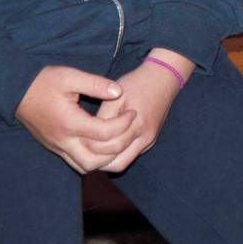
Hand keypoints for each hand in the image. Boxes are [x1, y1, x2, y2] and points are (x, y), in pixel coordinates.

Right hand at [15, 65, 137, 172]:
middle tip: (126, 131)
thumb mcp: (70, 76)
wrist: (16, 91)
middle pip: (96, 161)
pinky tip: (101, 143)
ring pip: (85, 166)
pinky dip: (92, 158)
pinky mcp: (54, 147)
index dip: (124, 124)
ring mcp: (57, 147)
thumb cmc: (43, 82)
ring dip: (104, 158)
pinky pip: (75, 162)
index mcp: (70, 122)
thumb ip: (95, 84)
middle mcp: (63, 140)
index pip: (105, 133)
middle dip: (116, 149)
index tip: (132, 112)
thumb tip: (118, 92)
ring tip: (116, 138)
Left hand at [93, 49, 188, 173]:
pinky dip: (114, 156)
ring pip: (122, 164)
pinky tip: (103, 147)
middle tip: (82, 149)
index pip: (110, 147)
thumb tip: (88, 134)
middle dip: (97, 160)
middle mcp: (144, 137)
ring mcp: (148, 142)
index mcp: (137, 124)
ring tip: (90, 151)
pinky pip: (129, 157)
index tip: (80, 138)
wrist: (163, 79)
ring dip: (105, 162)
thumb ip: (104, 116)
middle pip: (117, 163)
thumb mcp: (116, 95)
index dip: (92, 146)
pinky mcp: (149, 142)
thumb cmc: (136, 84)